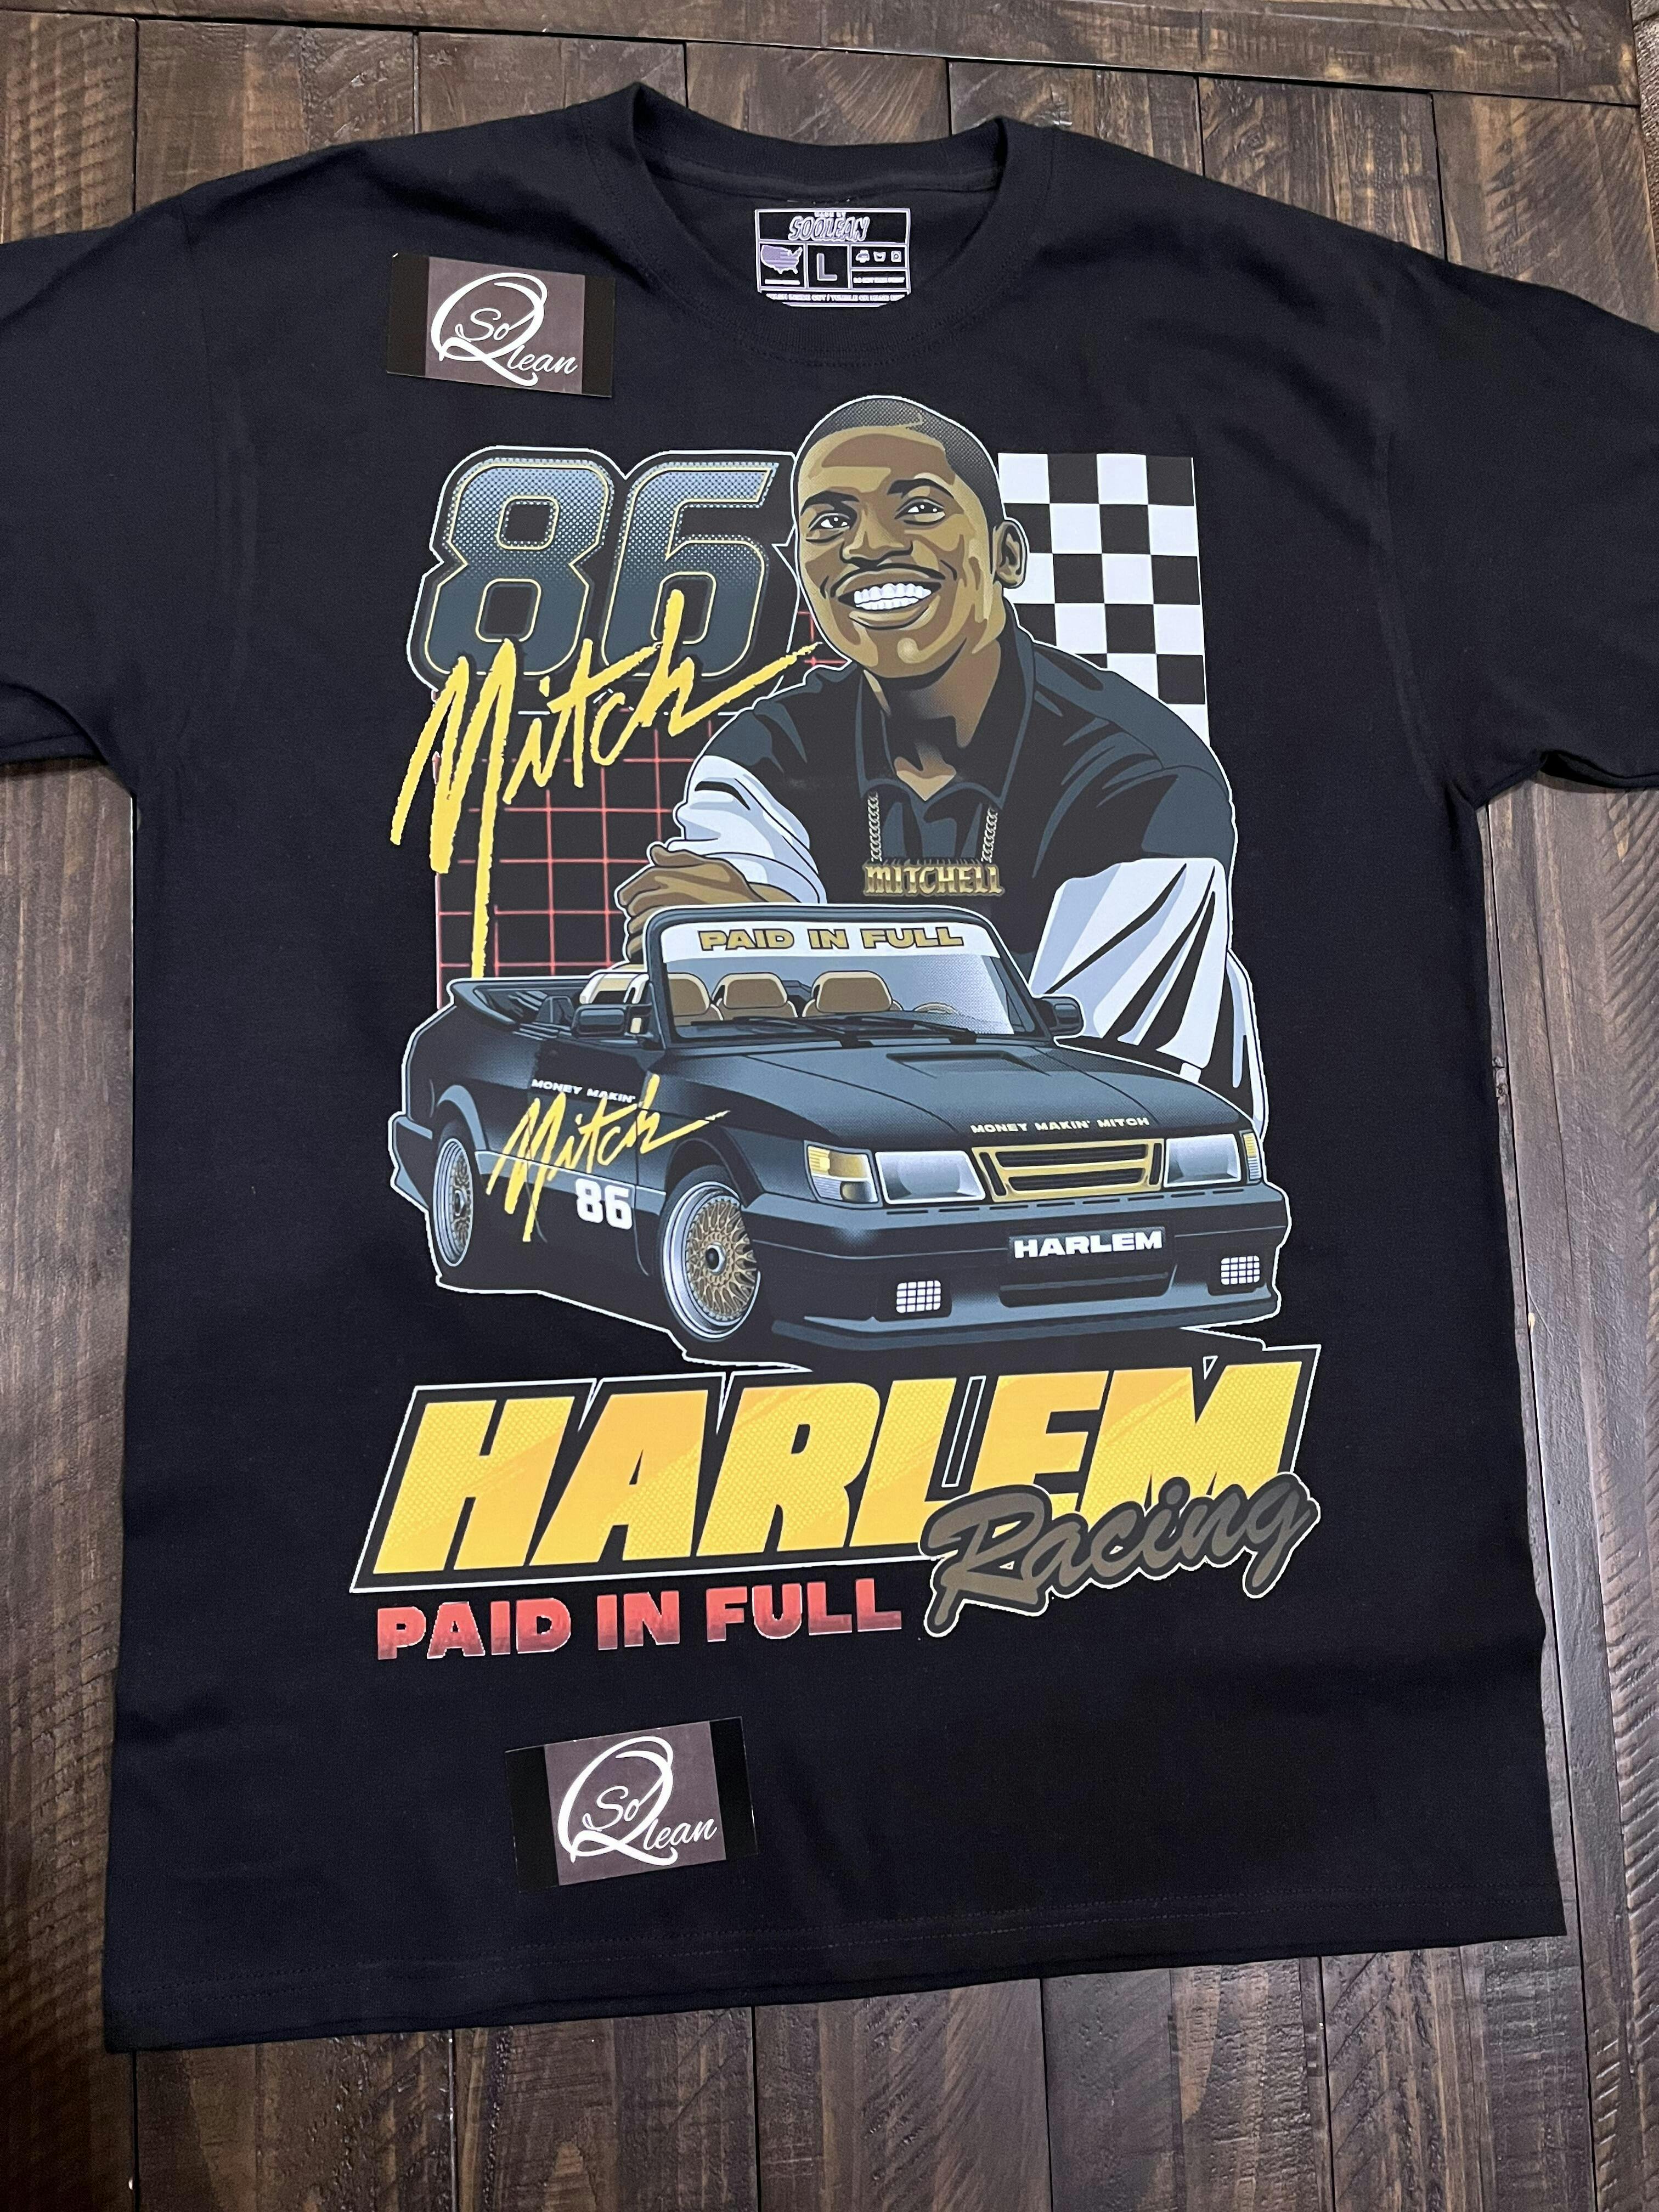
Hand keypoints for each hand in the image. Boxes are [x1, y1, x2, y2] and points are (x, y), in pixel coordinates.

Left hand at [617, 844, 792, 955]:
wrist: (756, 924)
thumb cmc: (738, 898)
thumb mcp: (716, 868)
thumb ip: (681, 859)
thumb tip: (654, 850)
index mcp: (672, 874)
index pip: (639, 882)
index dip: (632, 891)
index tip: (632, 900)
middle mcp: (665, 893)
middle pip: (634, 903)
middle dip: (635, 911)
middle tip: (643, 918)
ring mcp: (665, 919)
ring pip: (635, 925)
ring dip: (637, 930)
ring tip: (649, 935)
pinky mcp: (666, 943)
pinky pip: (638, 946)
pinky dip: (636, 949)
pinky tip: (644, 951)